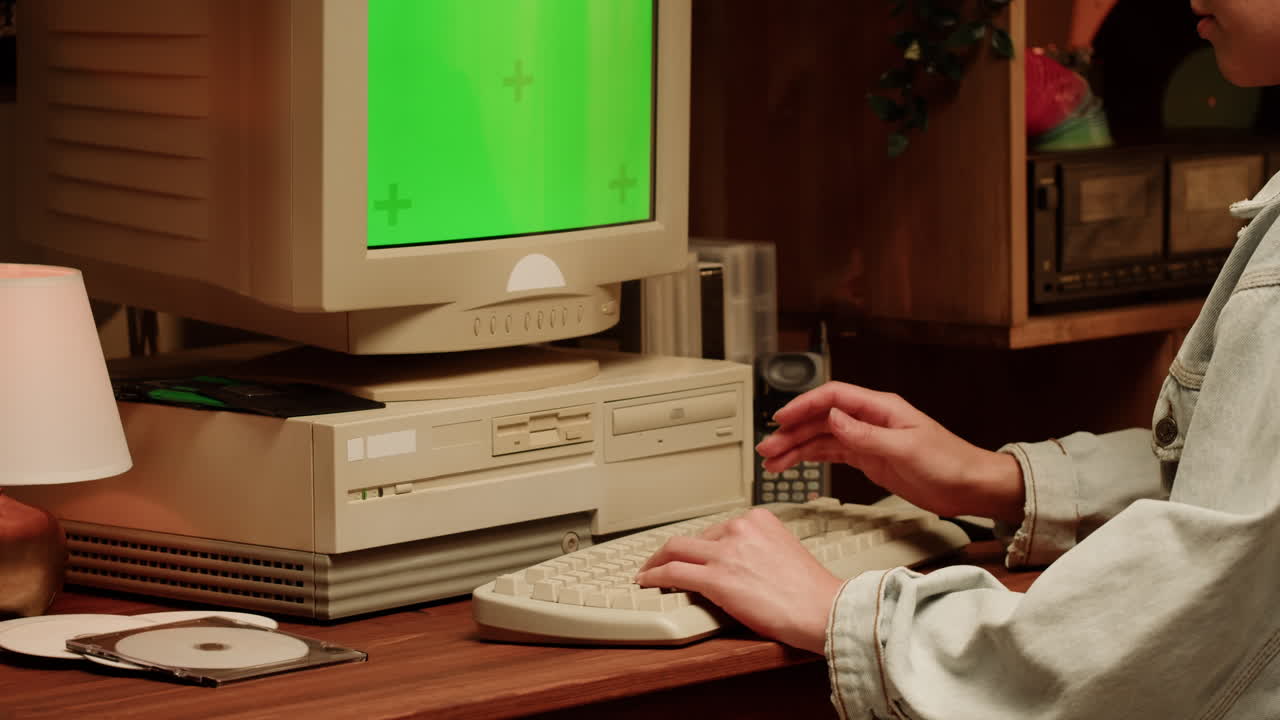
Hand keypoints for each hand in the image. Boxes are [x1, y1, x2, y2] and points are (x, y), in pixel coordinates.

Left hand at [634, 508, 841, 653]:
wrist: (823, 609)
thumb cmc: (811, 591)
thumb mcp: (785, 551)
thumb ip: (758, 548)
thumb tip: (737, 563)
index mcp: (759, 519)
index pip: (716, 528)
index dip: (698, 545)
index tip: (690, 553)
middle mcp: (740, 528)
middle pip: (693, 536)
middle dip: (673, 551)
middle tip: (661, 562)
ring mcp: (726, 552)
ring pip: (676, 549)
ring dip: (656, 561)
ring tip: (648, 572)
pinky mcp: (716, 578)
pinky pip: (673, 572)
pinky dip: (654, 576)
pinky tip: (647, 581)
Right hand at [756, 382, 1024, 524]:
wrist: (971, 486)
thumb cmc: (950, 463)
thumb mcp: (906, 449)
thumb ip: (866, 435)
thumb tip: (833, 417)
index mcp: (881, 408)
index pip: (832, 397)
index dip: (804, 405)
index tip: (781, 418)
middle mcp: (871, 420)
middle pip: (821, 418)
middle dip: (791, 432)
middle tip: (768, 447)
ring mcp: (868, 439)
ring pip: (822, 438)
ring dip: (797, 448)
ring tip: (773, 461)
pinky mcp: (869, 458)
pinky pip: (832, 454)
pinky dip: (811, 460)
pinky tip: (795, 465)